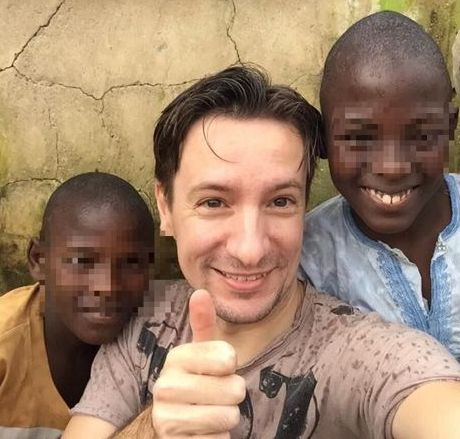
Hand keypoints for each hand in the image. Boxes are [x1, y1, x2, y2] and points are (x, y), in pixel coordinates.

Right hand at [152, 289, 245, 437]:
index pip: (228, 356)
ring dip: (227, 418)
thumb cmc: (195, 381)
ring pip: (229, 417)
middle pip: (234, 389)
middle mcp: (165, 386)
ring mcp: (167, 419)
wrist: (170, 423)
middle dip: (232, 395)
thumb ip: (203, 323)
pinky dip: (219, 438)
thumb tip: (201, 291)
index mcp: (176, 358)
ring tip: (211, 411)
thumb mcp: (200, 352)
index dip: (231, 365)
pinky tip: (204, 432)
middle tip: (217, 394)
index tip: (219, 368)